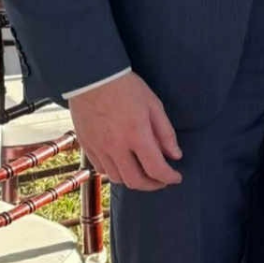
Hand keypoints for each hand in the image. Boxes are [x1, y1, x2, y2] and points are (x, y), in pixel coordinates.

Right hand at [67, 73, 183, 191]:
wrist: (92, 77)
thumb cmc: (126, 87)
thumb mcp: (153, 105)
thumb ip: (165, 132)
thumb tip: (175, 155)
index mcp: (136, 134)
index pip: (156, 168)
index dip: (169, 177)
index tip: (176, 177)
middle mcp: (116, 146)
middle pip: (136, 181)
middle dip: (153, 185)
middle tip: (162, 180)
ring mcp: (99, 148)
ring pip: (117, 179)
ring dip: (133, 181)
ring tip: (144, 172)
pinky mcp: (87, 146)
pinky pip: (101, 170)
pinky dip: (115, 173)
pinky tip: (123, 165)